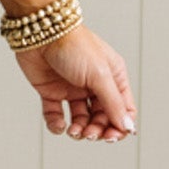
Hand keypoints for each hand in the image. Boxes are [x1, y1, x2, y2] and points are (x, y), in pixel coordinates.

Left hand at [12, 22, 136, 141]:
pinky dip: (58, 125)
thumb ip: (113, 103)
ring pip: (81, 119)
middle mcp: (95, 85)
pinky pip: (57, 115)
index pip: (124, 110)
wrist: (41, 31)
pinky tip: (60, 126)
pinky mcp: (51, 92)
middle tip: (89, 134)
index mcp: (113, 77)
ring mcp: (73, 89)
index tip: (111, 137)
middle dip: (97, 130)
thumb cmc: (74, 45)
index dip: (120, 126)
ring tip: (74, 131)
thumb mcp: (100, 75)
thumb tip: (127, 127)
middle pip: (103, 118)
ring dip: (79, 130)